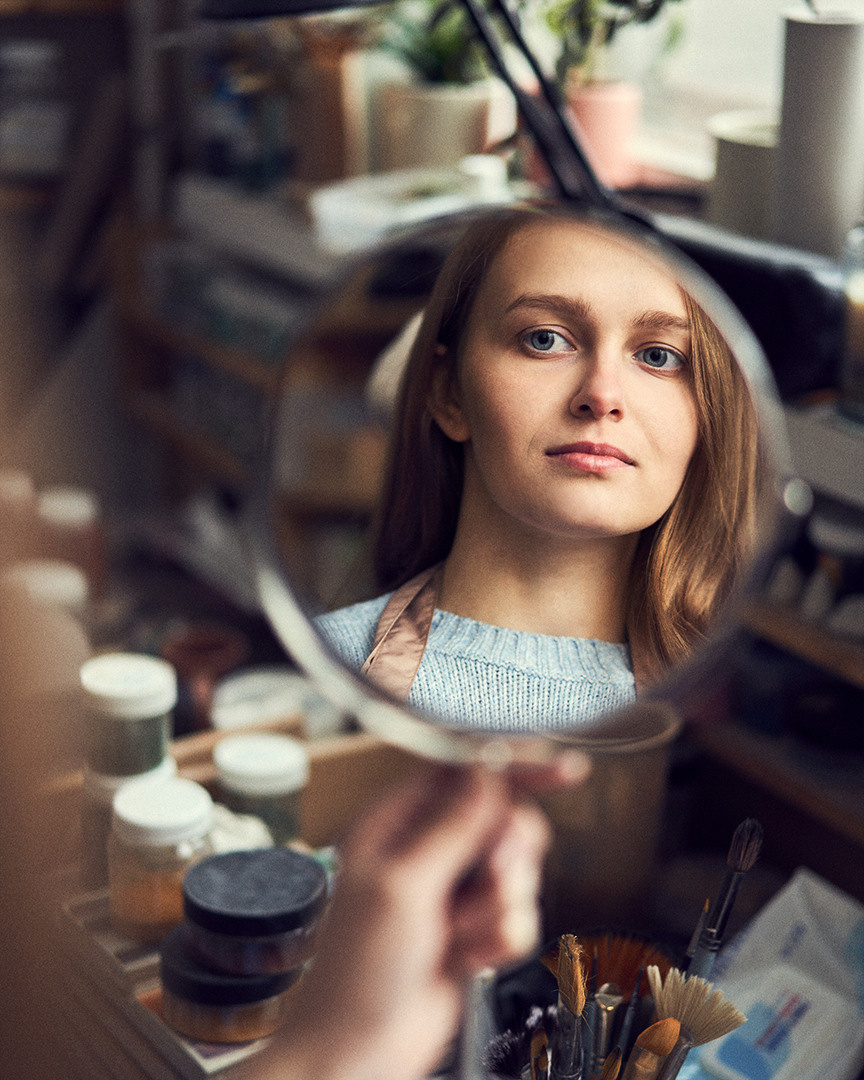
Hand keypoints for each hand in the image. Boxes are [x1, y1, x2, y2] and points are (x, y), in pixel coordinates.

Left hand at [257, 766, 553, 1079]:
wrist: (359, 1050)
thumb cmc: (357, 971)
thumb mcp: (403, 886)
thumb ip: (451, 827)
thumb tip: (487, 775)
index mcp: (398, 823)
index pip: (466, 772)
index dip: (516, 768)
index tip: (566, 772)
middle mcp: (430, 850)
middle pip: (504, 818)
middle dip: (506, 855)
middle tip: (489, 878)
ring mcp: (454, 890)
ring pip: (517, 870)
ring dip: (497, 907)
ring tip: (460, 932)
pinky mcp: (475, 929)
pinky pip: (520, 917)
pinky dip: (500, 941)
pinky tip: (466, 958)